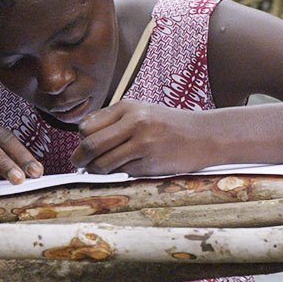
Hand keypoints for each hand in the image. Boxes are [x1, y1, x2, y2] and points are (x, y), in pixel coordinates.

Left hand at [71, 100, 212, 175]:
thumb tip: (83, 141)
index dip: (81, 139)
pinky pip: (121, 172)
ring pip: (102, 162)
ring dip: (95, 169)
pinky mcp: (150, 163)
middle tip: (77, 162)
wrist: (205, 135)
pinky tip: (121, 169)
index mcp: (127, 107)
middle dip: (79, 157)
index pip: (87, 125)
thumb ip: (113, 122)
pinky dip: (115, 174)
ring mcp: (143, 143)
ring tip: (96, 169)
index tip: (83, 145)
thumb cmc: (168, 125)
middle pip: (90, 144)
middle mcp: (134, 122)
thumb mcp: (141, 112)